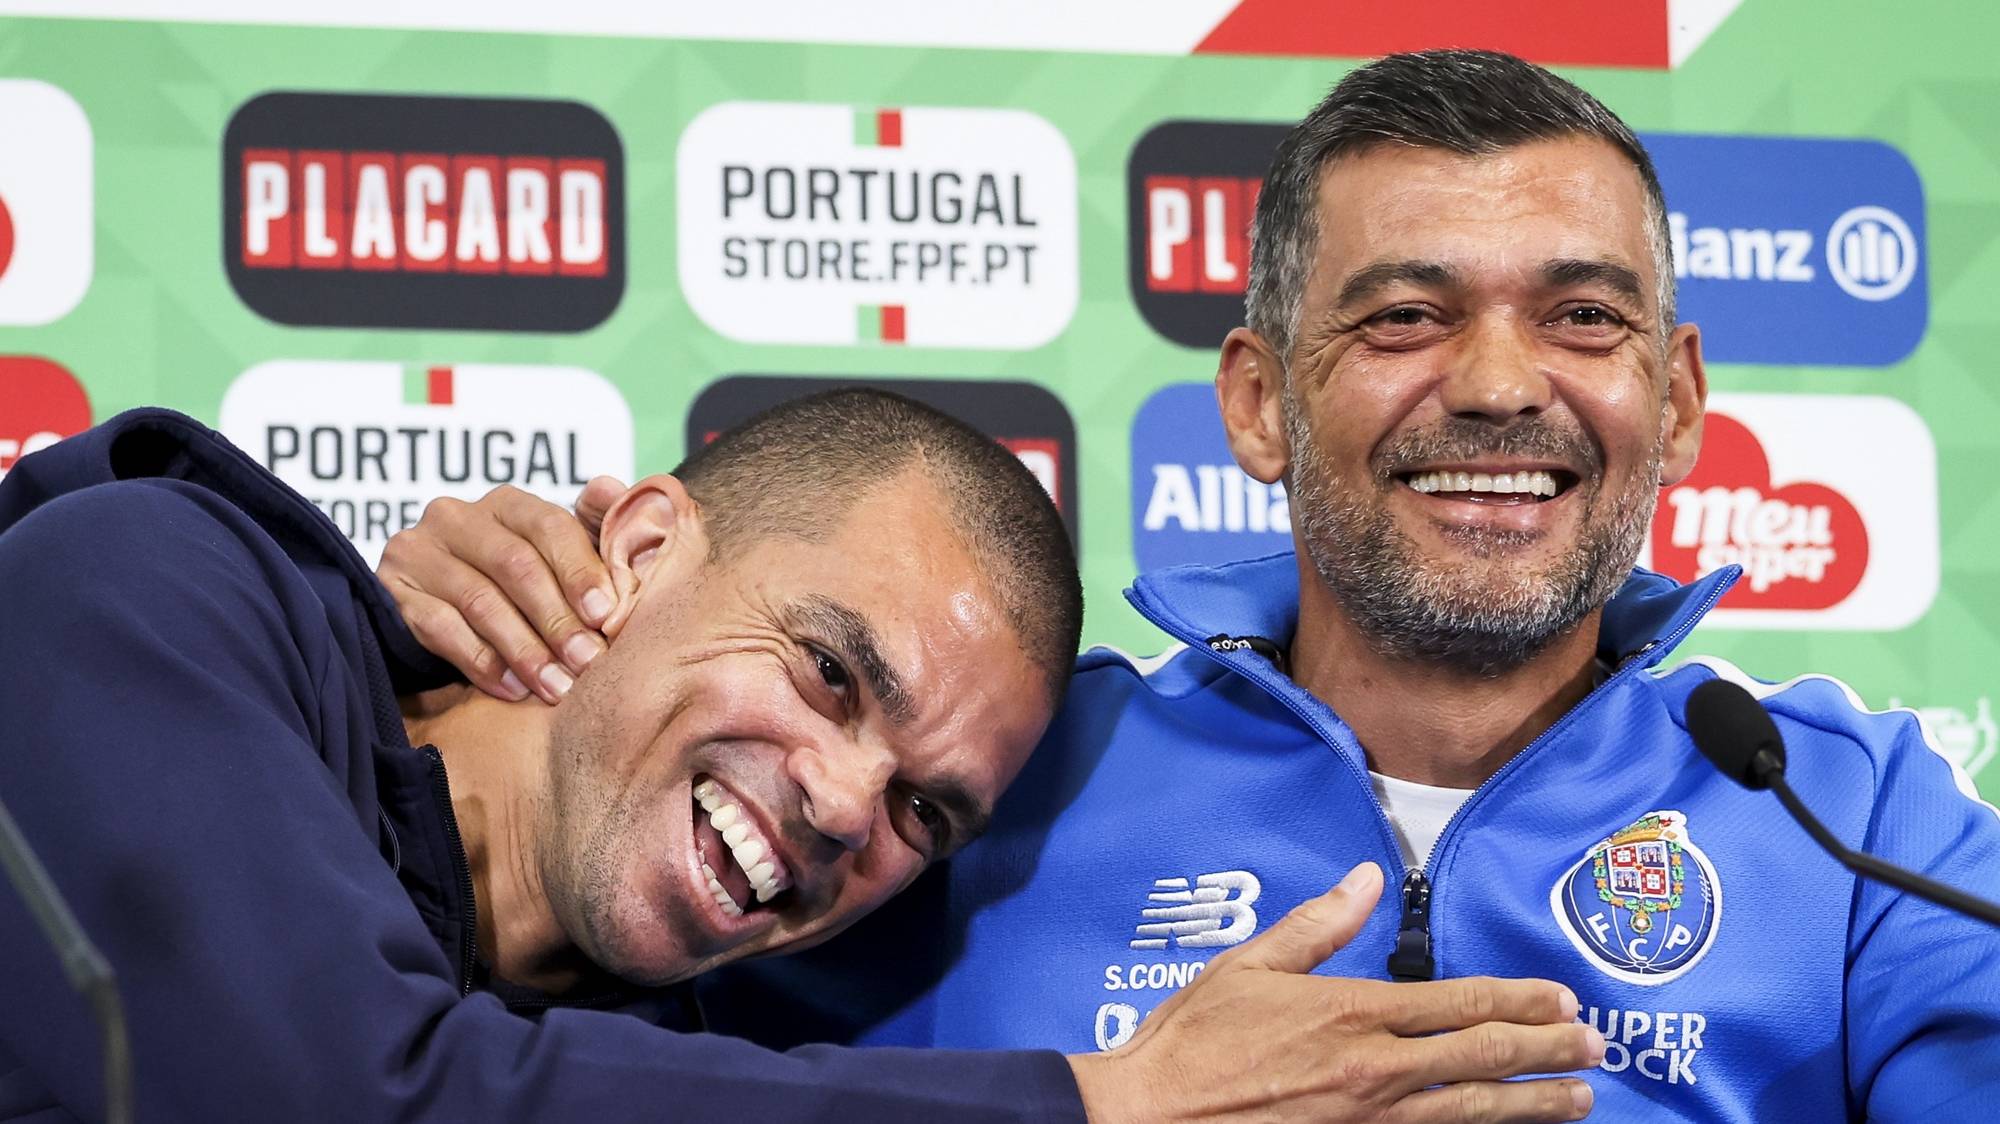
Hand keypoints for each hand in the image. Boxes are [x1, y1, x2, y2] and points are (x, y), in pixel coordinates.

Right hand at [377, 478, 625, 703]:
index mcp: (506, 503)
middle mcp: (456, 517)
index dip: (580, 570)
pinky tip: (512, 689)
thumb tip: (612, 488)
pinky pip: (440, 628)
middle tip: (588, 662)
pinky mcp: (391, 590)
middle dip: (557, 619)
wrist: (439, 618)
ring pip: (481, 601)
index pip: (549, 526)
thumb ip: (589, 530)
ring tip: (556, 685)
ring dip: (525, 650)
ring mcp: (418, 551)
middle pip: (516, 565)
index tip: (606, 615)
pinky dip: (482, 662)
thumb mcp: (555, 561)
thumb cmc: (515, 588)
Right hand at [1068, 864, 1602, 1122]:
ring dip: (1533, 1103)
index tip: (1561, 999)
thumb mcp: (1249, 964)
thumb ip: (1318, 923)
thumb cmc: (1194, 1040)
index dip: (1520, 1001)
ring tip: (1579, 1099)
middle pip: (1485, 1058)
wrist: (1153, 1116)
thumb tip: (1365, 877)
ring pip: (1473, 1110)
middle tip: (1595, 1047)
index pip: (1460, 1002)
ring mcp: (1372, 1120)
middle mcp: (1377, 1069)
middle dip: (1547, 1051)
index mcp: (1354, 1011)